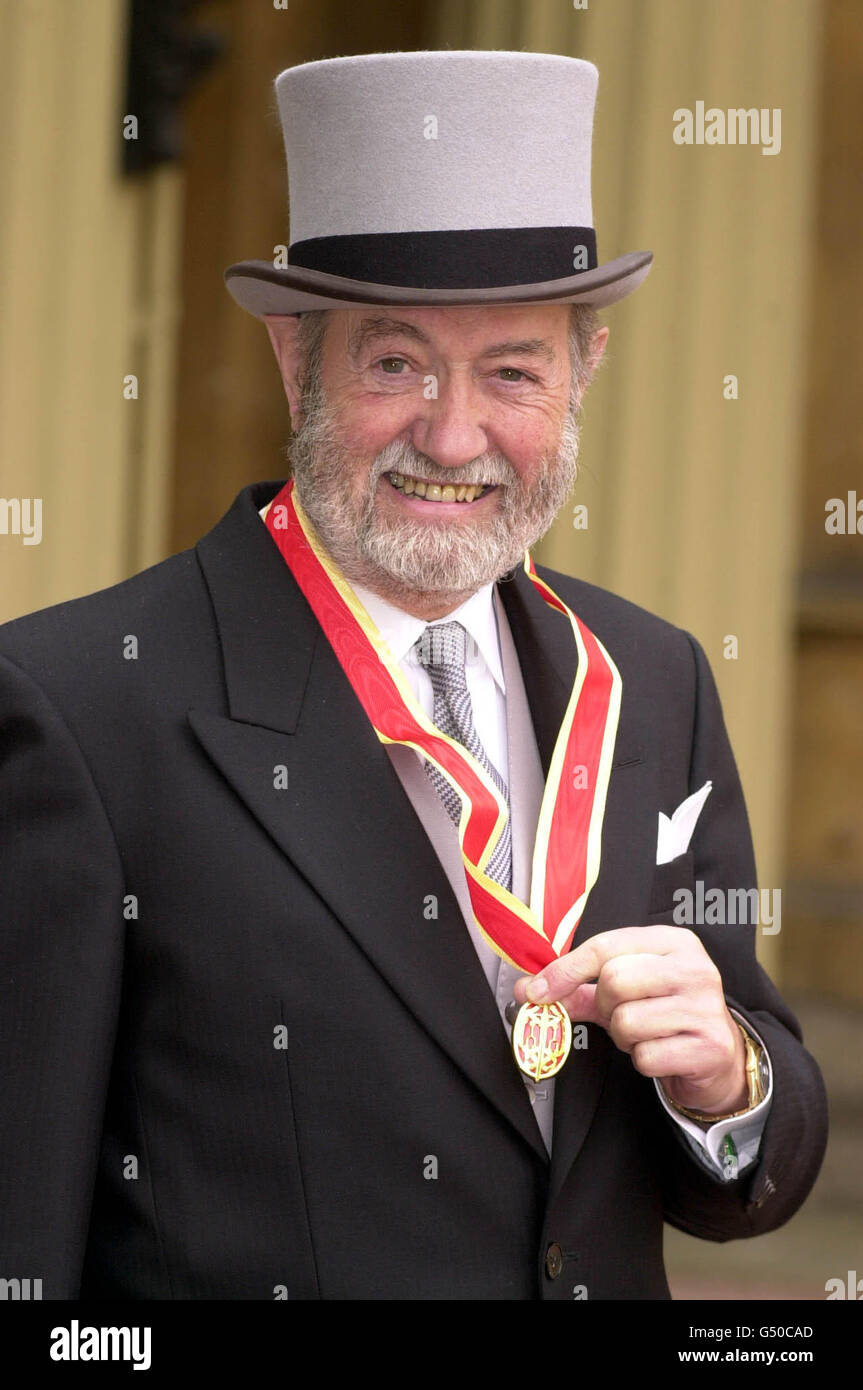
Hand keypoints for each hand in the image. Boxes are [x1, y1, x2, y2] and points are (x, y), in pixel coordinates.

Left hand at [513, 926, 747, 1114]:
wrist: (719, 1057)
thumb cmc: (666, 1014)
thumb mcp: (626, 991)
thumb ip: (579, 988)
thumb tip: (530, 990)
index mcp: (673, 942)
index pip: (606, 945)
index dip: (565, 969)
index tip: (539, 990)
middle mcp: (694, 968)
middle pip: (615, 980)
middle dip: (605, 1006)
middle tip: (618, 1014)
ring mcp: (706, 1008)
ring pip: (627, 1021)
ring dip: (623, 1036)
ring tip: (643, 1033)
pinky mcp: (709, 1047)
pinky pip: (646, 1056)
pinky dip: (642, 1060)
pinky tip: (660, 1051)